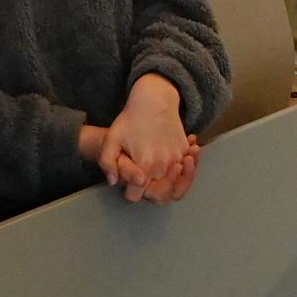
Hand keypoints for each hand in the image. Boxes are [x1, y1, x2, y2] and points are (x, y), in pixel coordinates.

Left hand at [99, 78, 198, 202]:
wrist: (155, 100)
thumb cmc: (131, 120)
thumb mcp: (112, 139)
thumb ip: (107, 162)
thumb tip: (113, 182)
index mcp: (144, 167)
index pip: (136, 195)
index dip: (131, 191)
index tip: (131, 183)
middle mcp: (162, 167)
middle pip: (161, 197)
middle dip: (154, 194)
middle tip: (149, 185)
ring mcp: (177, 159)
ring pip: (179, 187)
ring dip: (175, 185)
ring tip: (167, 177)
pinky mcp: (185, 151)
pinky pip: (189, 170)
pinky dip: (187, 171)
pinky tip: (182, 163)